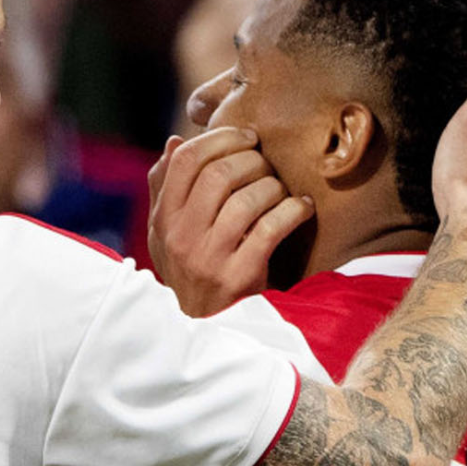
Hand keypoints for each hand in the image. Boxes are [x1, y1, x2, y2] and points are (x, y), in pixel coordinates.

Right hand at [147, 127, 314, 315]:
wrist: (202, 328)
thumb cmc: (189, 269)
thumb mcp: (166, 232)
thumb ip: (165, 187)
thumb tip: (175, 142)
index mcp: (163, 218)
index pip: (187, 160)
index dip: (220, 139)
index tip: (247, 137)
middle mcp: (181, 237)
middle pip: (220, 175)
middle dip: (253, 160)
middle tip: (268, 164)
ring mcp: (209, 258)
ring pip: (247, 199)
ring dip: (273, 186)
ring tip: (282, 190)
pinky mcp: (239, 276)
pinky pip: (271, 229)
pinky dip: (293, 211)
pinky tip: (303, 207)